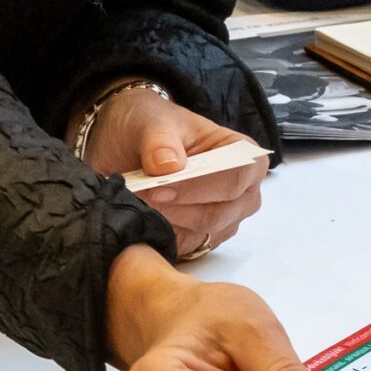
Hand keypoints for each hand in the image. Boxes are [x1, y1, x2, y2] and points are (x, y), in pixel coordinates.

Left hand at [82, 84, 266, 257]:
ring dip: (166, 222)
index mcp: (243, 154)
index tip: (161, 187)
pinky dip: (160, 236)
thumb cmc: (151, 125)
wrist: (128, 143)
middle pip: (220, 212)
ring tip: (137, 202)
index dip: (200, 186)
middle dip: (177, 208)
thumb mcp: (151, 121)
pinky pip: (185, 248)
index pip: (236, 177)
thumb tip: (168, 166)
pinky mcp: (200, 239)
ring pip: (201, 234)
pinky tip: (142, 217)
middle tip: (141, 196)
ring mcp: (224, 218)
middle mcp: (243, 191)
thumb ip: (160, 141)